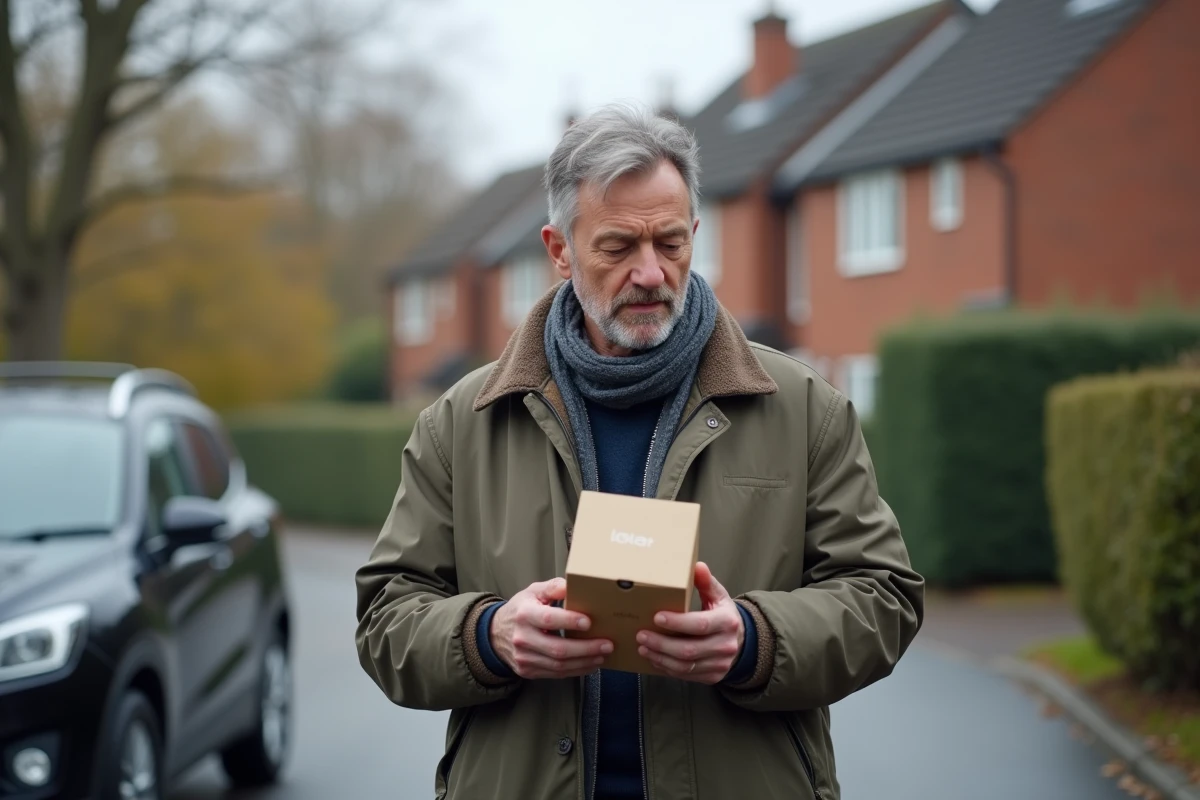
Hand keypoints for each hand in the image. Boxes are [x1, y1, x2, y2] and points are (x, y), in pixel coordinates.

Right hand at [490, 577, 612, 679]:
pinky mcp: (528, 671)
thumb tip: (573, 586)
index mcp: (524, 615)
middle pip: (557, 648)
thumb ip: (553, 588)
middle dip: (586, 648)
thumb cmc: (521, 609)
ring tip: (603, 656)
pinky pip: (555, 674)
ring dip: (584, 662)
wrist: (495, 634)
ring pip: (559, 665)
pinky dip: (576, 671)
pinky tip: (590, 664)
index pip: (549, 619)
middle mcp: (523, 638)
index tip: (589, 622)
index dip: (570, 621)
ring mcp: (524, 658)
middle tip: (607, 645)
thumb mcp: (533, 592)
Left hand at [636, 562, 744, 684]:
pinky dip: (667, 668)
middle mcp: (726, 645)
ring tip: (643, 647)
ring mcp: (720, 664)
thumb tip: (697, 566)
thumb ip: (706, 582)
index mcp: (727, 622)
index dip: (677, 622)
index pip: (700, 624)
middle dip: (661, 644)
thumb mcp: (718, 596)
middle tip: (641, 635)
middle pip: (689, 650)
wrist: (741, 642)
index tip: (656, 617)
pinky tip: (654, 658)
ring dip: (660, 658)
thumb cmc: (723, 615)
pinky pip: (686, 675)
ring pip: (684, 666)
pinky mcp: (712, 677)